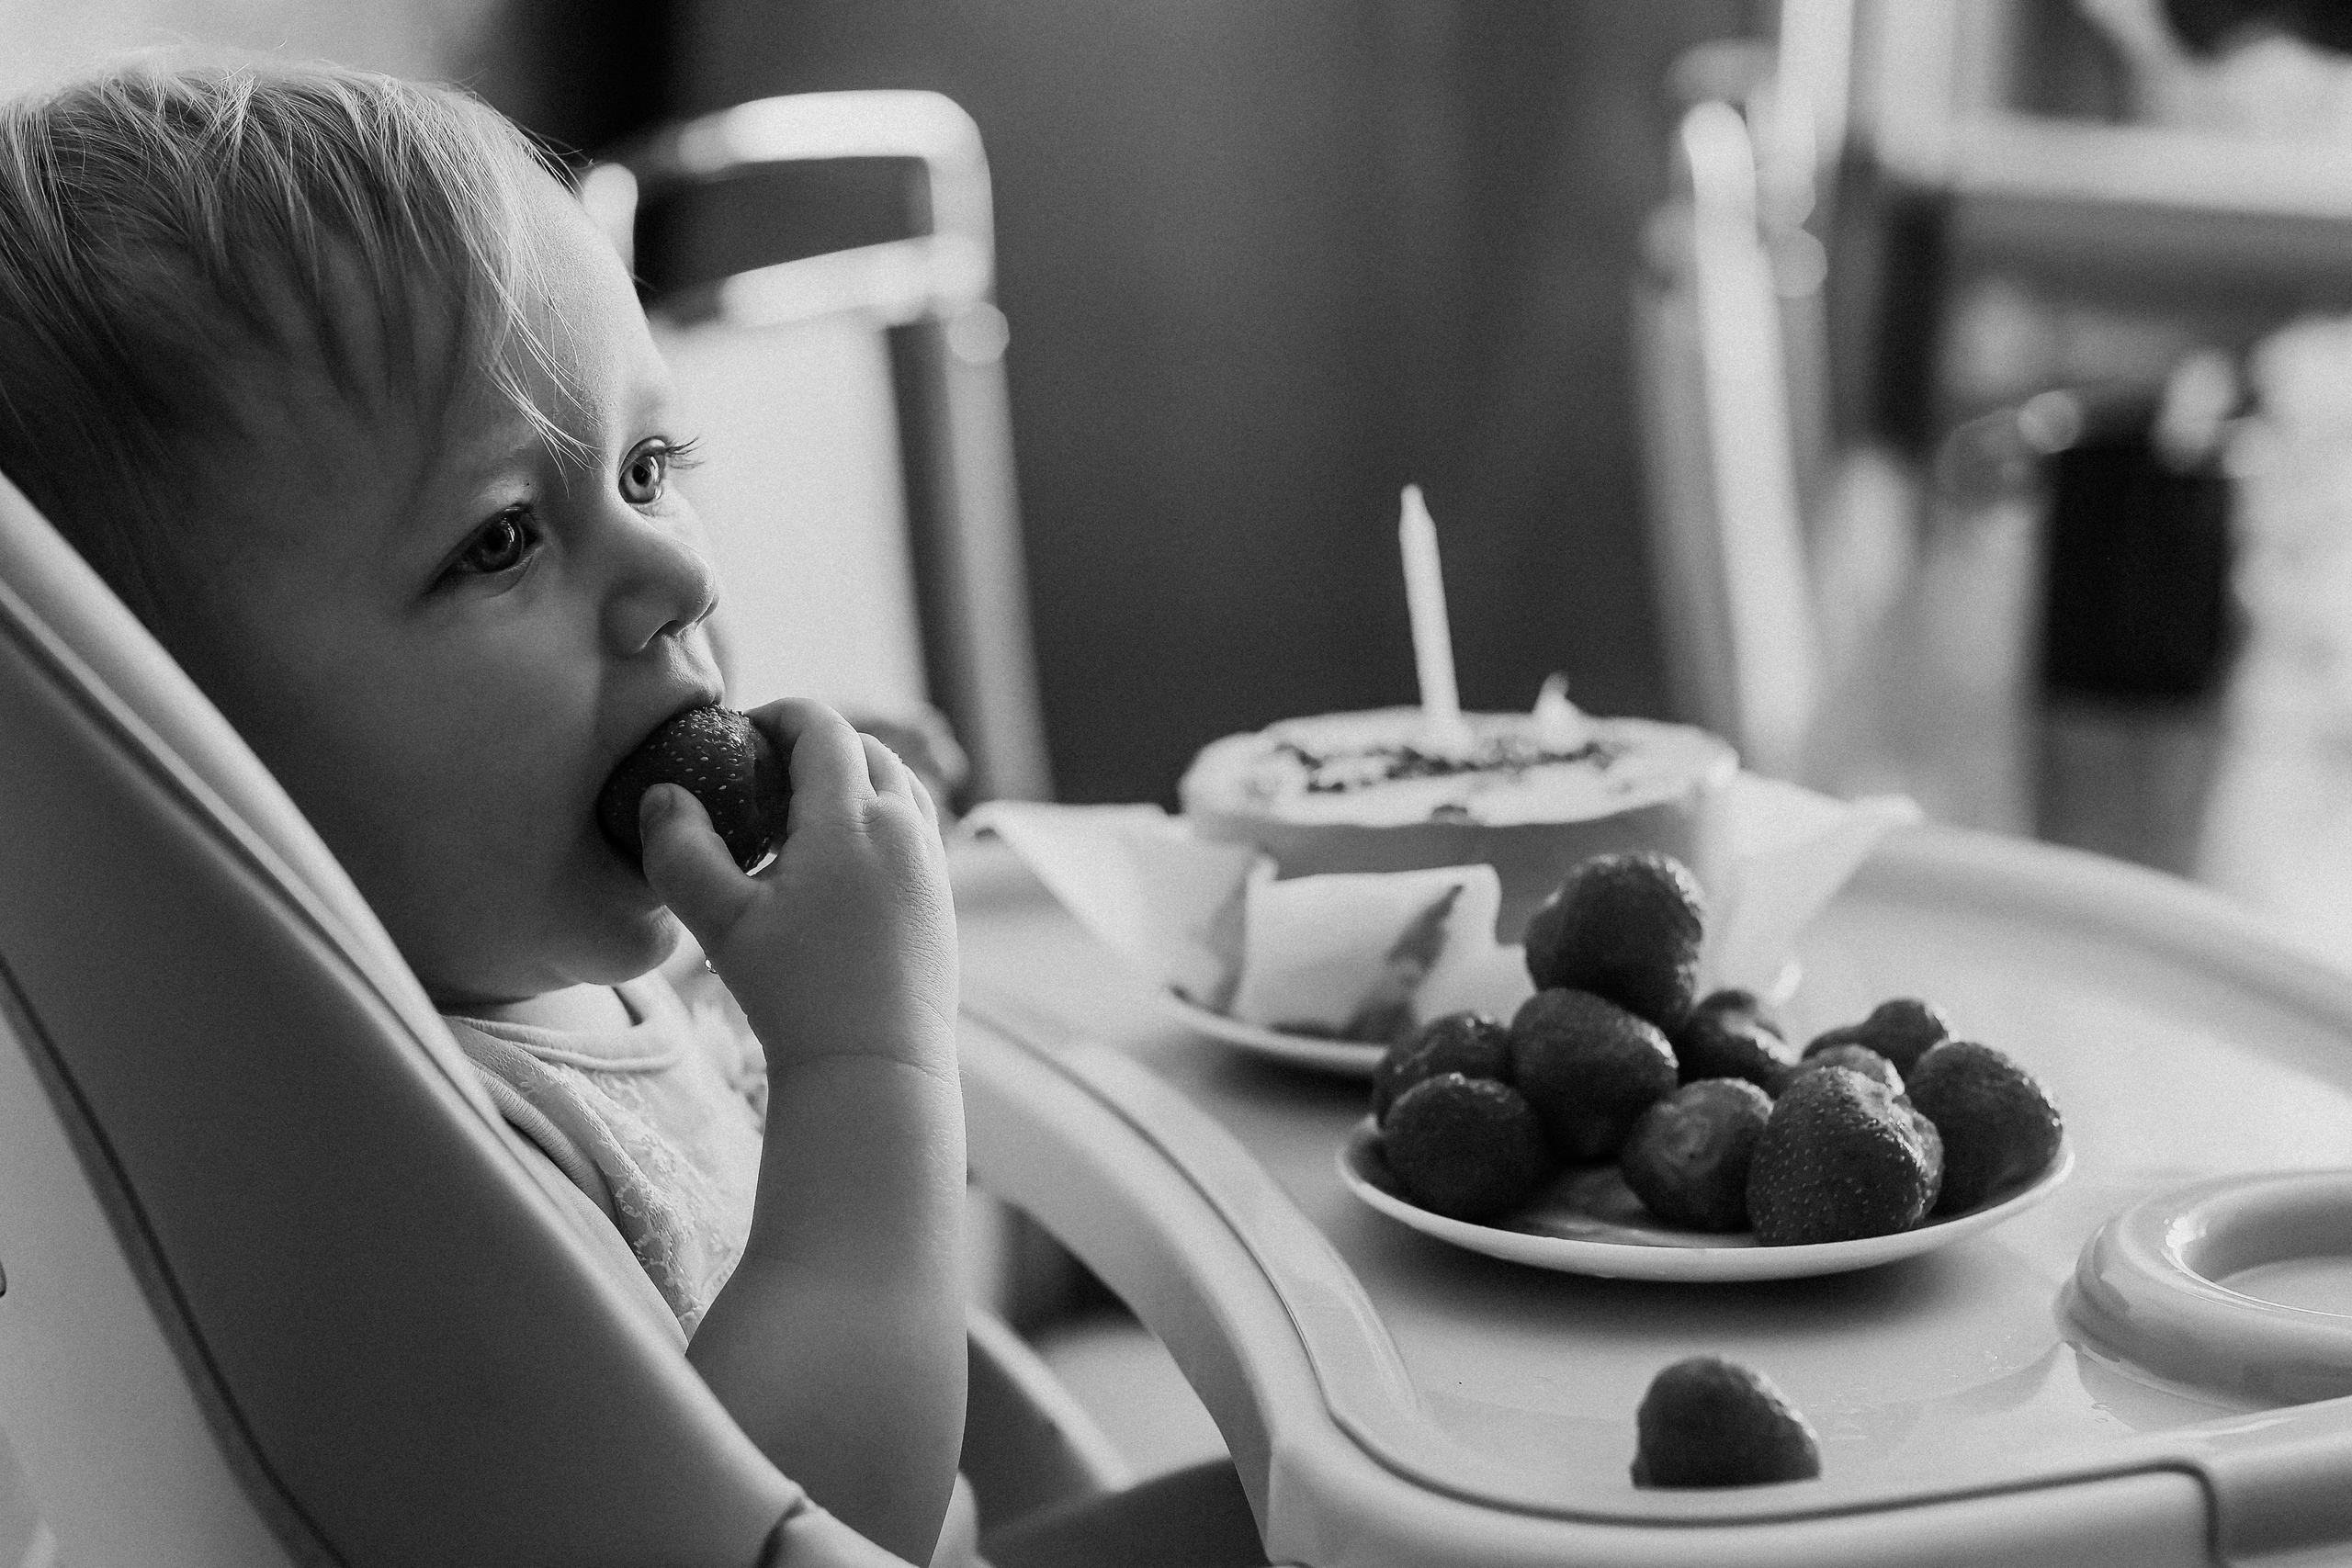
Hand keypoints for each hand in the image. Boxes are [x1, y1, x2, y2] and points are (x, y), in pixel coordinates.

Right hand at [638, 699, 955, 1073]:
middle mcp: (904, 827)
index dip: (781, 715)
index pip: (823, 728)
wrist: (875, 1067)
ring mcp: (931, 862)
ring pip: (899, 786)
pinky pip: (914, 829)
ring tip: (800, 815)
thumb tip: (662, 794)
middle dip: (816, 744)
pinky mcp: (942, 898)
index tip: (741, 732)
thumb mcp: (721, 923)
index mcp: (852, 818)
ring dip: (853, 779)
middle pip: (867, 748)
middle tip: (764, 772)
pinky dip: (878, 819)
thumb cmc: (795, 995)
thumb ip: (682, 851)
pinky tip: (835, 865)